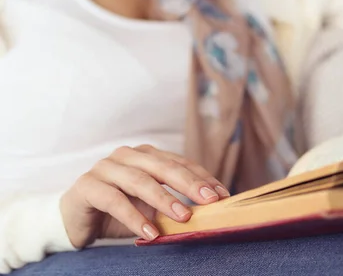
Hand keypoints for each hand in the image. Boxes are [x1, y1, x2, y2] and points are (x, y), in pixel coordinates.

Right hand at [60, 145, 229, 247]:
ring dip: (165, 200)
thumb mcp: (150, 207)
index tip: (223, 194)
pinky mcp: (87, 186)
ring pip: (140, 180)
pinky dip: (134, 217)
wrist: (74, 220)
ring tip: (184, 217)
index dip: (202, 177)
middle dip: (190, 183)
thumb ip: (173, 203)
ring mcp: (105, 167)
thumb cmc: (118, 211)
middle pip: (164, 167)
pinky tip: (150, 232)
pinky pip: (114, 200)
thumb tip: (208, 211)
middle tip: (210, 200)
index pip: (180, 163)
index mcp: (146, 155)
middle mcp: (127, 155)